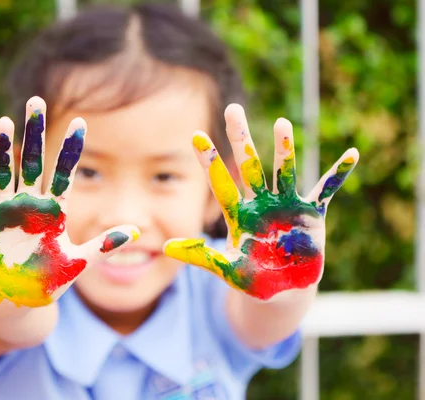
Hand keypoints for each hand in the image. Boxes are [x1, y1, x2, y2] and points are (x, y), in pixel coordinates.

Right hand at [0, 96, 137, 309]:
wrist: (15, 301)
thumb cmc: (47, 282)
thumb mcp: (77, 263)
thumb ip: (103, 246)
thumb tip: (137, 233)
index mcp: (53, 212)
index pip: (64, 174)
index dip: (71, 150)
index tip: (81, 122)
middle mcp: (28, 204)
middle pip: (33, 162)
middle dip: (36, 133)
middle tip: (37, 101)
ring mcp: (3, 209)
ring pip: (3, 171)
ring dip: (2, 149)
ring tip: (4, 122)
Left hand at [164, 104, 358, 300]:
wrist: (282, 290)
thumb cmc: (251, 278)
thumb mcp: (225, 268)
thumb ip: (199, 256)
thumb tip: (165, 248)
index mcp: (239, 214)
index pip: (220, 183)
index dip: (209, 161)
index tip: (195, 136)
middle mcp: (261, 203)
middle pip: (249, 166)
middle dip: (241, 139)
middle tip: (232, 109)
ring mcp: (286, 206)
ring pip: (284, 171)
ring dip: (284, 149)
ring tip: (280, 123)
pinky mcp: (311, 214)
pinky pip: (326, 191)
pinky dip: (338, 175)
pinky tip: (351, 155)